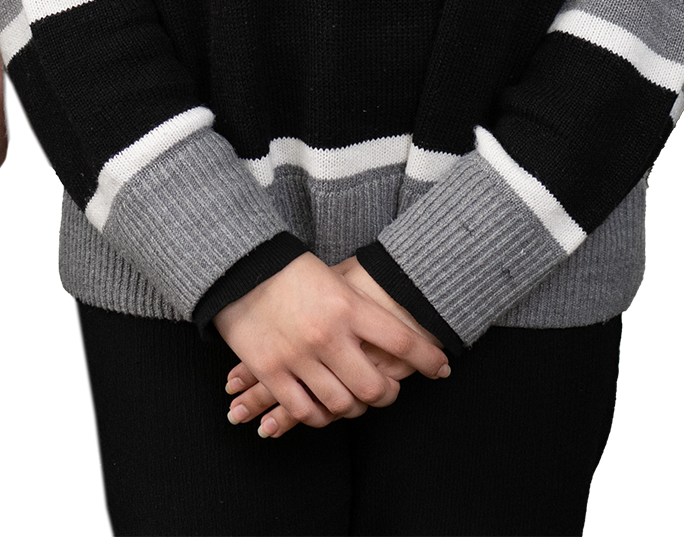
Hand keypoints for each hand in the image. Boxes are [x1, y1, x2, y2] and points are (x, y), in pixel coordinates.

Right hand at [212, 252, 450, 437]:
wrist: (241, 267)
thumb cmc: (293, 270)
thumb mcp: (336, 282)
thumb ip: (362, 310)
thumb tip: (397, 334)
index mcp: (348, 306)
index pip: (402, 342)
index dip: (429, 359)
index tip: (442, 368)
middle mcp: (328, 335)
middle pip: (374, 387)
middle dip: (389, 395)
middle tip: (390, 392)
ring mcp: (298, 356)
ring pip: (340, 404)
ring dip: (354, 408)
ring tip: (357, 401)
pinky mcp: (271, 371)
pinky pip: (304, 410)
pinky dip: (319, 416)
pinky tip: (325, 409)